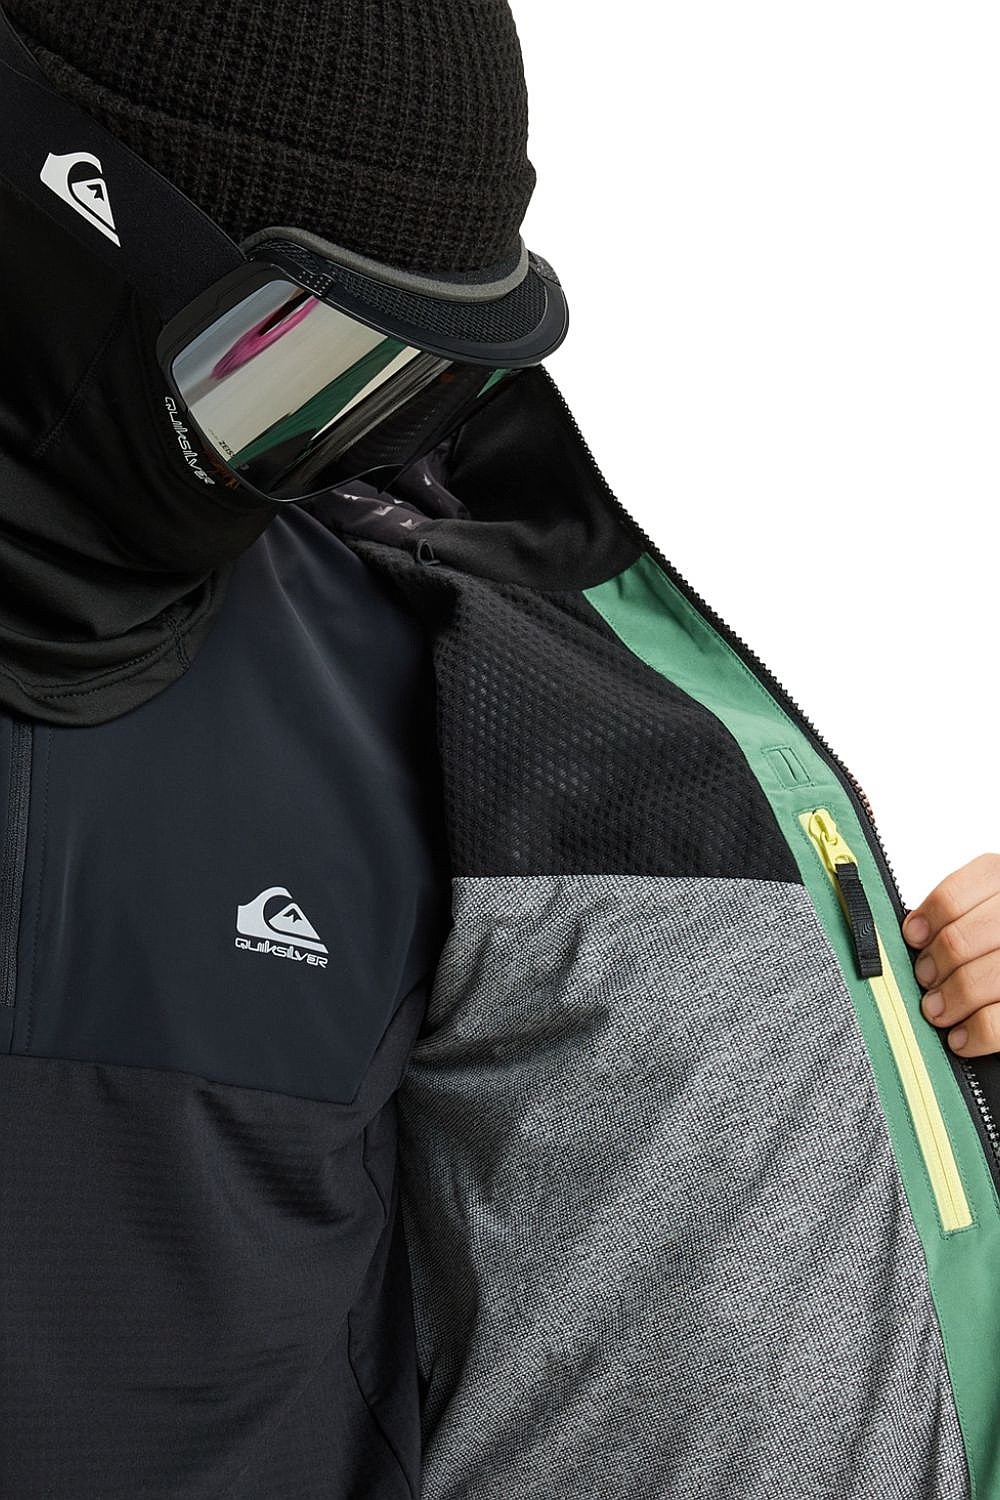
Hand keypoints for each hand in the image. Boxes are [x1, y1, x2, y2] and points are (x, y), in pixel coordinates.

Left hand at [902, 854, 999, 1057]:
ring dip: (949, 1001)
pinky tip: (961, 1038)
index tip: (913, 938)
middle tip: (925, 979)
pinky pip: (998, 1022)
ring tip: (937, 1011)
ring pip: (978, 981)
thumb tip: (913, 938)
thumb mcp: (984, 914)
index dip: (926, 920)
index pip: (953, 896)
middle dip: (934, 966)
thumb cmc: (995, 944)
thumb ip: (957, 919)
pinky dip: (974, 1033)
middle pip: (958, 941)